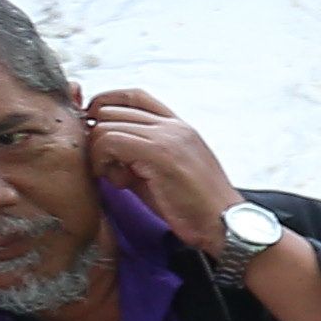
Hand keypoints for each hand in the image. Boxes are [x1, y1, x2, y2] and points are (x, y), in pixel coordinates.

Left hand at [72, 91, 240, 252]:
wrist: (224, 224)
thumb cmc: (195, 207)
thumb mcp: (165, 172)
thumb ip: (137, 156)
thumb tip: (101, 150)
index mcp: (179, 127)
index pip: (134, 96)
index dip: (106, 104)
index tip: (96, 129)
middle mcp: (173, 126)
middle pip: (112, 108)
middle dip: (97, 135)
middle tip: (106, 165)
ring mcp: (167, 136)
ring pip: (106, 125)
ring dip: (98, 152)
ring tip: (117, 177)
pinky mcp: (159, 152)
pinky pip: (110, 141)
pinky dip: (102, 162)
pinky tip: (119, 182)